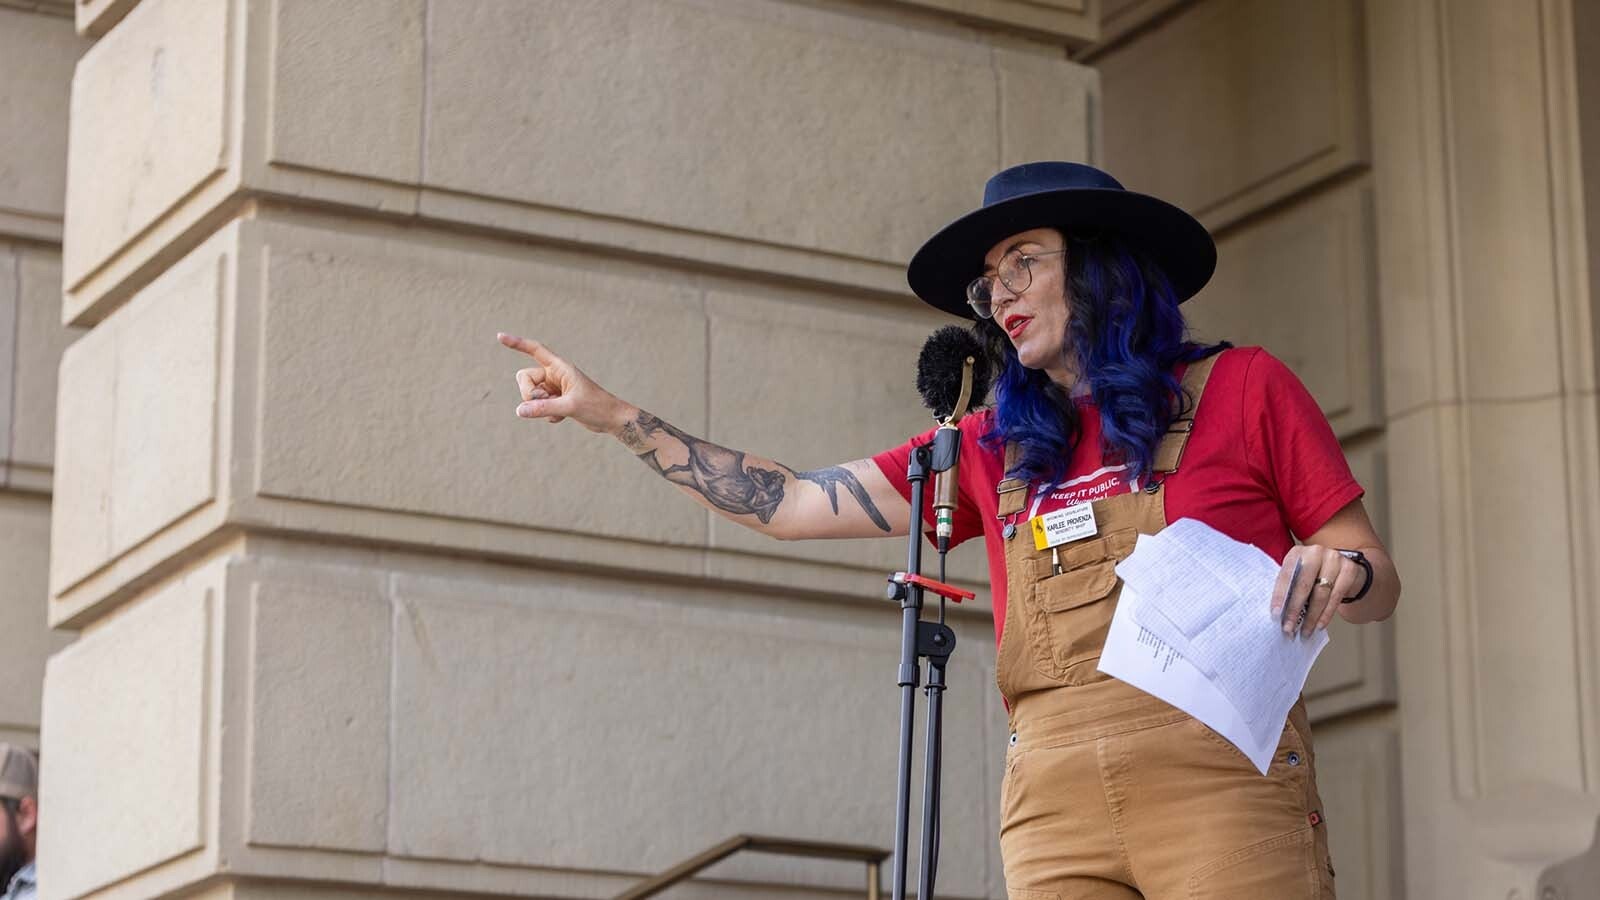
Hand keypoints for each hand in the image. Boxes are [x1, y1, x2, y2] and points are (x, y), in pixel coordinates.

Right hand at [497, 332, 629, 433]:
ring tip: (560, 410)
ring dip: (539, 406)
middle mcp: (554, 375)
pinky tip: (563, 417)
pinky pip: (538, 407)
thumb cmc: (596, 407)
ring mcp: (554, 388)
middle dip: (529, 393)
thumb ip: (543, 408)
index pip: (535, 350)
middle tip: (546, 401)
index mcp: (560, 367)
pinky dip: (547, 414)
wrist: (611, 419)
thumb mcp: (569, 407)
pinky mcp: (555, 400)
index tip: (499, 336)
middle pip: (524, 378)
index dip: (517, 343)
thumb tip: (519, 410)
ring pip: (530, 395)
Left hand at [1271, 544, 1360, 636]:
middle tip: (1288, 628)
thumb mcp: (1299, 574)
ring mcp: (1335, 559)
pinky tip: (1319, 625)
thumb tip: (1278, 613)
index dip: (1279, 596)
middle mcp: (1316, 552)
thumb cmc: (1315, 574)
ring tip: (1304, 631)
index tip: (1275, 614)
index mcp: (1297, 552)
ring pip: (1321, 594)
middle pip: (1304, 585)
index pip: (1286, 575)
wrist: (1345, 568)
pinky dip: (1326, 614)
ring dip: (1311, 617)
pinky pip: (1336, 597)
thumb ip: (1290, 587)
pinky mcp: (1350, 570)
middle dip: (1295, 610)